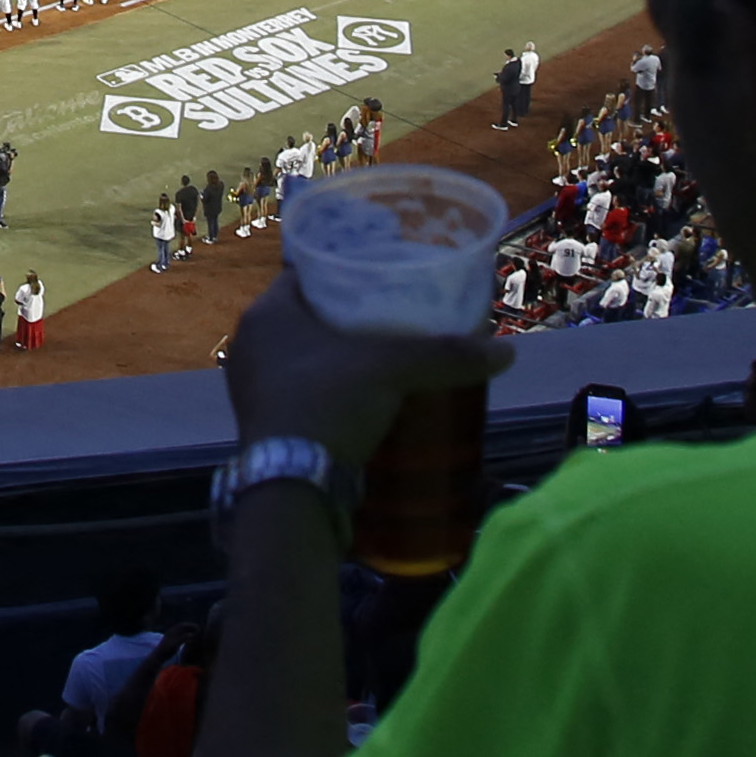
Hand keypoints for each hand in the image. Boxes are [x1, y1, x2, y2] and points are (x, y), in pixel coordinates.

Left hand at [217, 267, 498, 470]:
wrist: (291, 486)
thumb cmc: (328, 404)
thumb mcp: (393, 370)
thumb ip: (445, 355)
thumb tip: (506, 353)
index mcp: (267, 312)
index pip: (306, 272)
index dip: (343, 271)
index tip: (380, 276)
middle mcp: (249, 343)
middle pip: (306, 316)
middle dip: (346, 318)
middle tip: (390, 318)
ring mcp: (251, 386)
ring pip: (301, 357)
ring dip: (335, 359)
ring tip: (381, 360)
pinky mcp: (260, 424)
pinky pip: (297, 392)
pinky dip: (326, 392)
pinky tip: (359, 402)